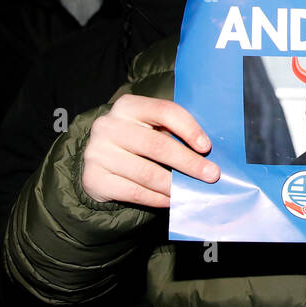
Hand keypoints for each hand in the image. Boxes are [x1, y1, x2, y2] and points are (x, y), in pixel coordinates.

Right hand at [81, 94, 218, 207]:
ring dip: (174, 185)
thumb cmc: (138, 141)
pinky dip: (157, 198)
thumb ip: (174, 132)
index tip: (206, 147)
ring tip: (193, 192)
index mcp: (128, 106)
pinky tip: (172, 200)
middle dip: (188, 162)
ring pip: (146, 173)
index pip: (164, 111)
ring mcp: (97, 153)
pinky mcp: (94, 178)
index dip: (188, 129)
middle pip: (156, 145)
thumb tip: (207, 153)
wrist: (100, 161)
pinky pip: (134, 192)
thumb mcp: (152, 127)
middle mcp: (109, 126)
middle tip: (211, 175)